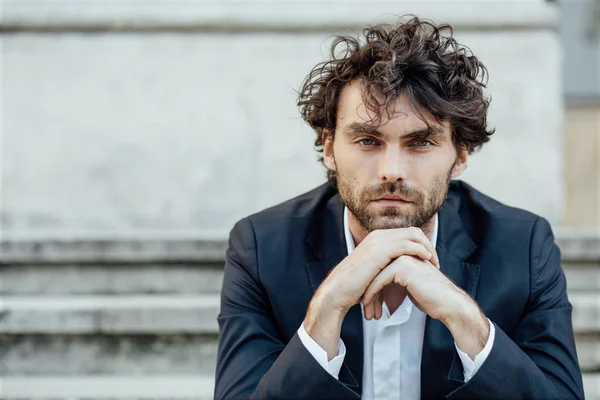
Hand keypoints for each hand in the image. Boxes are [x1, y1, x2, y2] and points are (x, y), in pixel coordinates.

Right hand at [304, 228, 438, 358]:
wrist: (337, 292)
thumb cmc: (353, 287)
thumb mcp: (373, 271)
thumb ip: (385, 266)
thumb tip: (399, 272)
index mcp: (376, 238)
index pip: (406, 233)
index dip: (421, 245)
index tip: (430, 260)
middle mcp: (378, 236)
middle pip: (412, 231)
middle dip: (428, 244)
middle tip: (436, 262)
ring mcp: (378, 241)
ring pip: (413, 235)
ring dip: (427, 248)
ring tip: (434, 264)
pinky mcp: (380, 251)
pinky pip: (407, 245)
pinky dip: (420, 251)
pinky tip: (426, 261)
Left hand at [362, 255, 463, 320]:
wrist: (449, 304)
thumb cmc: (433, 298)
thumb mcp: (411, 285)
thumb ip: (397, 279)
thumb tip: (380, 284)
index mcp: (406, 254)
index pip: (380, 268)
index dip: (372, 286)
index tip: (367, 302)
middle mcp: (403, 252)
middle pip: (376, 271)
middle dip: (368, 291)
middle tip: (365, 308)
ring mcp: (403, 257)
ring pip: (375, 275)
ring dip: (369, 295)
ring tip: (367, 311)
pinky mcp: (402, 267)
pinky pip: (379, 280)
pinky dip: (371, 294)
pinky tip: (368, 305)